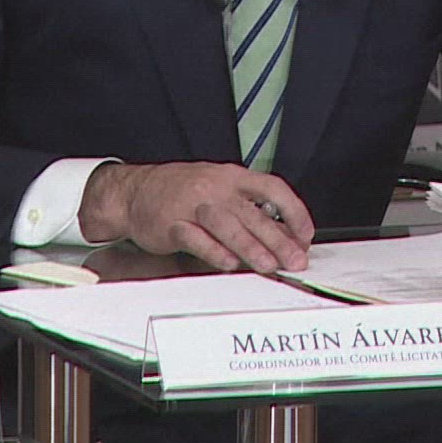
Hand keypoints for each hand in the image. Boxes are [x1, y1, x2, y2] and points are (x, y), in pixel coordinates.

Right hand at [78, 162, 314, 272]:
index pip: (273, 189)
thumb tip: (286, 236)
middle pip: (252, 213)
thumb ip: (252, 210)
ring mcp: (192, 205)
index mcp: (234, 177)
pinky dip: (214, 252)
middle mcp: (216, 188)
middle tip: (294, 260)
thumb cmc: (184, 191)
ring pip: (226, 225)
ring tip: (268, 265)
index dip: (294, 211)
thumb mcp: (222, 190)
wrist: (135, 191)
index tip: (305, 234)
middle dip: (277, 239)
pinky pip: (196, 239)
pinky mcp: (171, 224)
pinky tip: (229, 264)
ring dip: (250, 247)